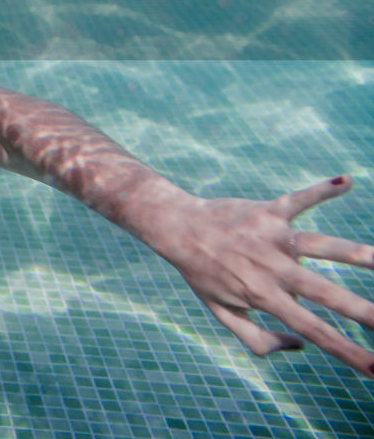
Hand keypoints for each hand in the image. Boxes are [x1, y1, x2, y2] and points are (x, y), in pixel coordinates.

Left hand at [155, 175, 373, 377]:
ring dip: (355, 252)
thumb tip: (301, 344)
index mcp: (263, 296)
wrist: (177, 228)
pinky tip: (346, 180)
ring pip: (320, 244)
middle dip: (363, 311)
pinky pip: (298, 199)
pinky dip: (320, 190)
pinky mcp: (268, 211)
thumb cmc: (202, 273)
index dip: (347, 352)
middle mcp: (271, 268)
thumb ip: (258, 338)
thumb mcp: (222, 312)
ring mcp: (271, 237)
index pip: (313, 330)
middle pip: (325, 292)